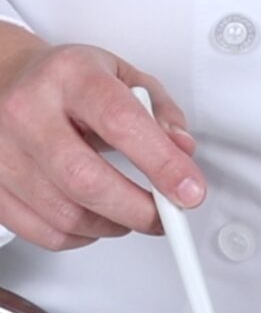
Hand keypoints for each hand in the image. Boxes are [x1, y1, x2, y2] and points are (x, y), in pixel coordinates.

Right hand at [0, 26, 205, 249]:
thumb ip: (160, 112)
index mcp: (69, 76)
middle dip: (138, 210)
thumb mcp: (122, 76)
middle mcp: (27, 110)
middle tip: (165, 216)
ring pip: (65, 214)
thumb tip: (183, 151)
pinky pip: (43, 232)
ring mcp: (1, 149)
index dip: (162, 164)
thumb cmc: (67, 81)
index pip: (121, 123)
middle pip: (86, 179)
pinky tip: (94, 219)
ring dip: (112, 226)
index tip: (190, 190)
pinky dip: (80, 237)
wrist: (5, 76)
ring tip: (129, 213)